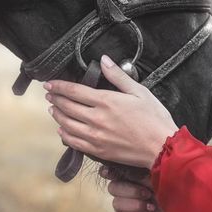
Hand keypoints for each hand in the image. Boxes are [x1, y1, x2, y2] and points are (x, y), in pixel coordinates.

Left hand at [44, 55, 178, 168]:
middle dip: (56, 99)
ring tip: (53, 109)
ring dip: (57, 115)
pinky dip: (64, 134)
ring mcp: (96, 136)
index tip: (50, 84)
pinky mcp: (98, 150)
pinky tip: (62, 130)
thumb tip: (104, 60)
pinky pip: (74, 142)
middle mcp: (97, 119)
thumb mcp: (139, 92)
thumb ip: (118, 76)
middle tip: (50, 94)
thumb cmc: (154, 119)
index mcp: (106, 101)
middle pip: (67, 107)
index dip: (59, 86)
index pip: (74, 91)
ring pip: (67, 124)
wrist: (161, 147)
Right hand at [101, 165, 198, 211]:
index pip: (115, 172)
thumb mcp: (161, 178)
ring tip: (151, 208)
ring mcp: (129, 208)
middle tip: (149, 194)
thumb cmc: (179, 194)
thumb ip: (143, 170)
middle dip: (130, 189)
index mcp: (137, 178)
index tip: (110, 172)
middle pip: (113, 187)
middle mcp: (130, 191)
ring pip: (116, 202)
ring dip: (134, 204)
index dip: (110, 172)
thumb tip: (127, 159)